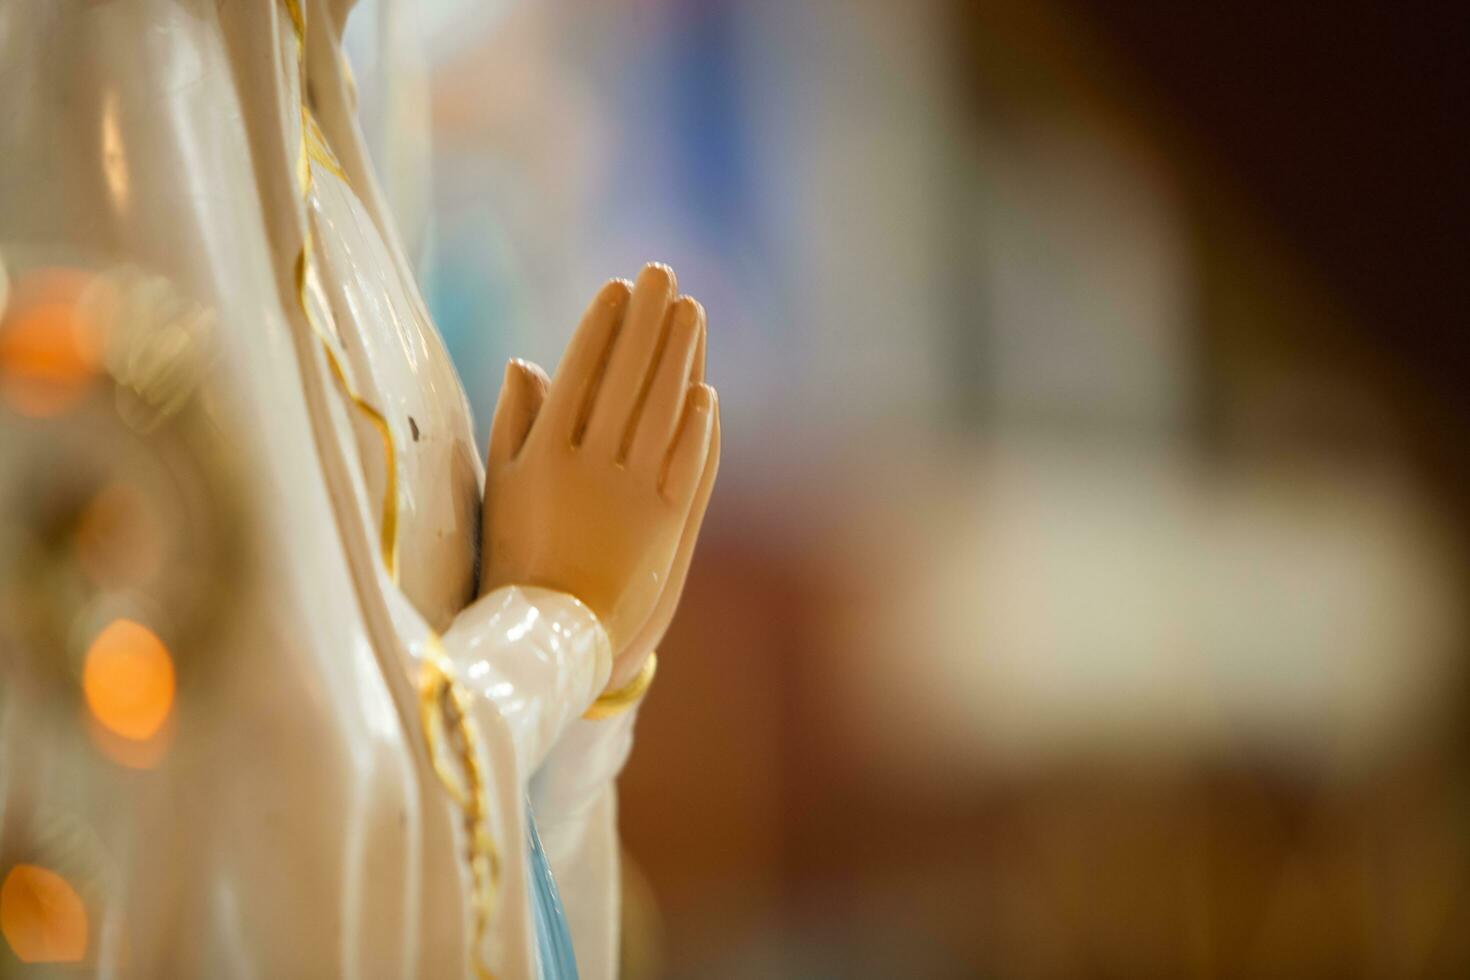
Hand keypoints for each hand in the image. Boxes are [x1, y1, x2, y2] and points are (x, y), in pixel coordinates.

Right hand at [480, 265, 719, 686]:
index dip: (602, 327)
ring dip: (679, 358)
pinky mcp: (662, 526)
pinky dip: (698, 427)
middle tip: (663, 276)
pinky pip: (686, 466)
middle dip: (646, 323)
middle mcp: (588, 470)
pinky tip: (706, 391)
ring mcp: (628, 496)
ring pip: (660, 413)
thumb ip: (515, 424)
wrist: (552, 634)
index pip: (579, 374)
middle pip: (626, 380)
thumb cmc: (517, 555)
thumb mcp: (504, 487)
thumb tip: (528, 361)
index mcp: (544, 456)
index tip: (618, 287)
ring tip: (691, 313)